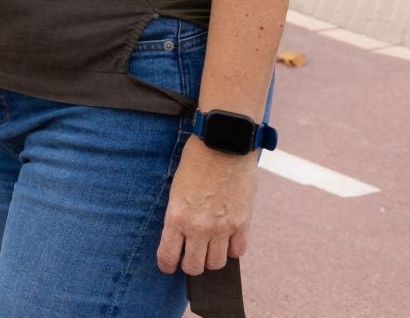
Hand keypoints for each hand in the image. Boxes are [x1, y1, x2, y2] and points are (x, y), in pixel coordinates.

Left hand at [157, 139, 256, 274]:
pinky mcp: (242, 222)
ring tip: (210, 248)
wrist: (223, 143)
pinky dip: (233, 249)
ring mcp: (222, 226)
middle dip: (191, 266)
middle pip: (195, 267)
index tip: (168, 265)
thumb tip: (182, 237)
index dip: (167, 265)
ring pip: (217, 263)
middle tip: (191, 257)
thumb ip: (180, 215)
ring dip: (212, 259)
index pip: (168, 256)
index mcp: (176, 216)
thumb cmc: (196, 161)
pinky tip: (228, 239)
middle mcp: (198, 226)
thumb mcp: (177, 189)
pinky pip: (239, 251)